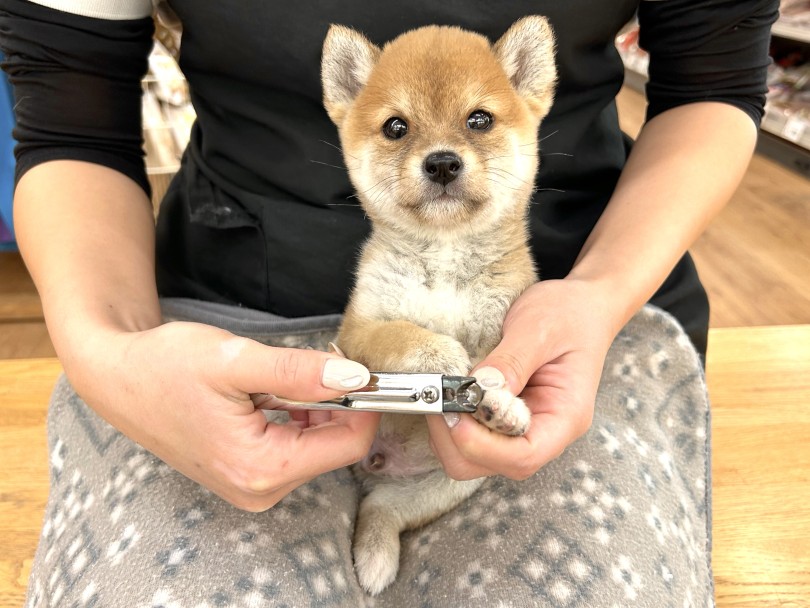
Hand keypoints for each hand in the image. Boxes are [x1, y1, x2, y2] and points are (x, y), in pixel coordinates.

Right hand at [74, 321, 379, 510]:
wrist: (118, 377)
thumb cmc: (165, 367)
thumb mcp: (236, 361)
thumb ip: (298, 372)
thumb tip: (355, 377)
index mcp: (261, 469)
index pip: (350, 444)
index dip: (366, 403)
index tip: (362, 366)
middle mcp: (261, 489)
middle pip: (336, 445)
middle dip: (337, 401)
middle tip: (315, 359)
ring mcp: (254, 485)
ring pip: (317, 443)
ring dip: (315, 405)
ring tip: (279, 375)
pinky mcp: (249, 474)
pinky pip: (296, 445)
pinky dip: (298, 414)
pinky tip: (271, 392)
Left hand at [426, 278, 618, 479]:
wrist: (579, 305)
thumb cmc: (569, 314)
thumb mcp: (539, 329)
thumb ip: (511, 361)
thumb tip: (478, 390)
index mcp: (564, 417)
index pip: (525, 455)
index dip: (483, 446)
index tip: (456, 414)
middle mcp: (544, 431)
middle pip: (495, 464)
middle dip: (459, 440)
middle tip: (440, 398)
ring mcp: (522, 428)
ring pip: (476, 458)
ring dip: (450, 433)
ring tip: (442, 393)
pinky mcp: (502, 419)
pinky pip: (472, 437)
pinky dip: (452, 422)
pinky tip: (448, 392)